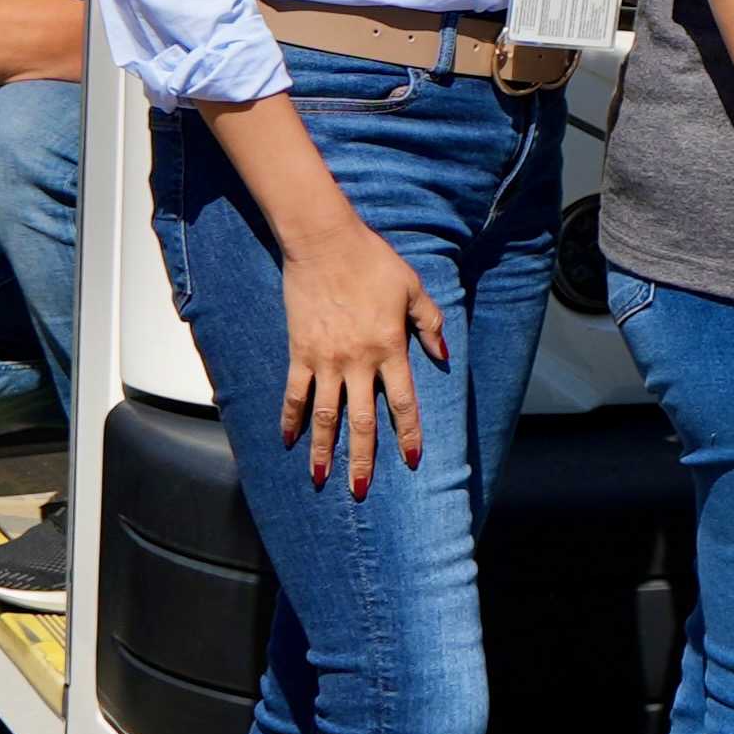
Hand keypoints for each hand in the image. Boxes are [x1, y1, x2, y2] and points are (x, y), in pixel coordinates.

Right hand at [280, 217, 448, 493]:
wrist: (324, 243)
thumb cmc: (373, 262)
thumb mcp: (413, 289)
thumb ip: (430, 325)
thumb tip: (444, 357)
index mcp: (389, 348)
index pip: (402, 402)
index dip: (406, 434)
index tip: (410, 461)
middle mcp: (357, 361)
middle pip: (360, 421)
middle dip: (362, 458)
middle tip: (360, 490)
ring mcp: (325, 359)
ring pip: (325, 415)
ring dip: (323, 450)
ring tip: (321, 479)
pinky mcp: (299, 352)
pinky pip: (294, 393)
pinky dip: (291, 417)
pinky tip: (289, 440)